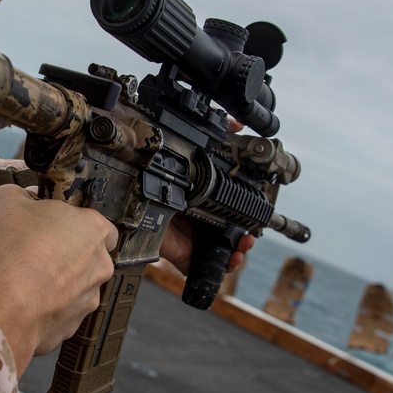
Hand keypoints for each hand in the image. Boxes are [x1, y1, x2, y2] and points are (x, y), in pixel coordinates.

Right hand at [0, 185, 118, 372]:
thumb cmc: (6, 249)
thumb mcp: (3, 201)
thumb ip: (20, 194)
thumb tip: (25, 198)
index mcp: (93, 229)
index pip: (97, 223)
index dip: (69, 222)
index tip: (46, 225)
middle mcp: (100, 266)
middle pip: (87, 256)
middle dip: (63, 254)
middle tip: (31, 251)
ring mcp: (88, 301)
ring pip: (74, 287)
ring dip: (54, 283)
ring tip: (19, 280)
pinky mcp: (70, 328)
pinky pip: (58, 313)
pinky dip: (42, 308)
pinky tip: (19, 302)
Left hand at [158, 117, 255, 276]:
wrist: (137, 203)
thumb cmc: (160, 180)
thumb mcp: (191, 156)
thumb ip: (213, 136)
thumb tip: (238, 123)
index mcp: (205, 204)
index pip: (232, 215)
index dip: (247, 219)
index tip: (255, 220)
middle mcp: (201, 224)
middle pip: (232, 237)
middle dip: (246, 239)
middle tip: (250, 236)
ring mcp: (196, 242)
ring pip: (226, 254)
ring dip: (239, 252)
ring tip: (243, 247)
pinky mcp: (187, 257)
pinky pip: (208, 269)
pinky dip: (223, 267)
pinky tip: (231, 258)